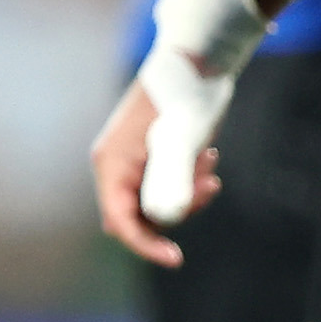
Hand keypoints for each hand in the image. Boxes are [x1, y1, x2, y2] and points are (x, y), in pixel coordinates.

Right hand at [91, 74, 220, 266]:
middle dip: (175, 211)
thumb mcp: (181, 142)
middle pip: (138, 217)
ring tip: (209, 159)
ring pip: (156, 204)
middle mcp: (116, 165)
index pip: (120, 221)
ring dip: (188, 194)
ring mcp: (133, 162)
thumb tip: (163, 221)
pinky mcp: (151, 157)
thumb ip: (170, 183)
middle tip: (209, 186)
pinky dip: (190, 183)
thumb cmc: (186, 98)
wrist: (198, 62)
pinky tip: (206, 155)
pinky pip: (167, 188)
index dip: (144, 245)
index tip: (176, 259)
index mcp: (112, 162)